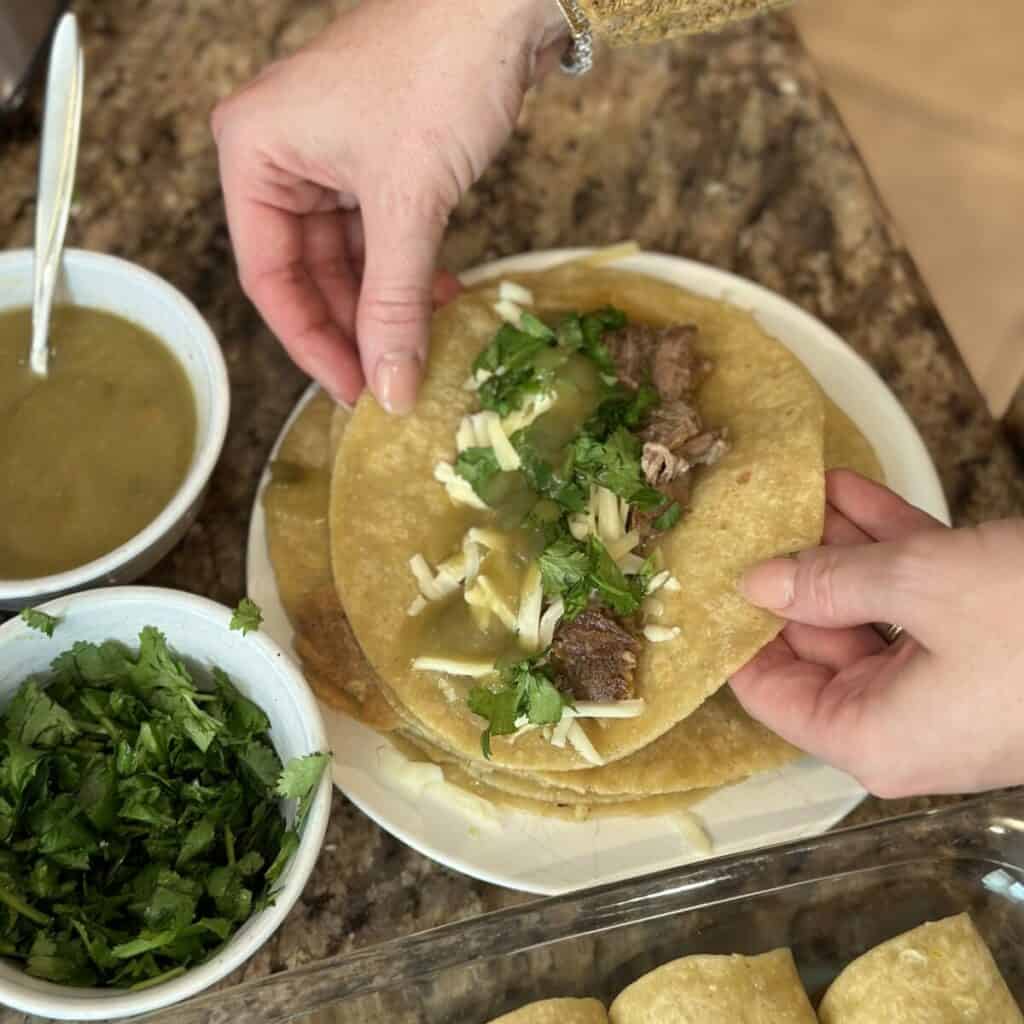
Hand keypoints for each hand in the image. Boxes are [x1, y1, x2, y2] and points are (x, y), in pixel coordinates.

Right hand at [212, 0, 566, 410]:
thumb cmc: (438, 74)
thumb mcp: (409, 203)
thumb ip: (395, 303)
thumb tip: (391, 390)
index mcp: (254, 153)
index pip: (269, 277)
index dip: (312, 343)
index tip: (354, 392)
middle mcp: (281, 154)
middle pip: (308, 272)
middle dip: (355, 328)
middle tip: (392, 382)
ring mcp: (330, 155)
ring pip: (349, 259)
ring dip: (387, 304)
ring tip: (425, 342)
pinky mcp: (377, 157)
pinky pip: (380, 234)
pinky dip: (408, 271)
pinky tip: (440, 298)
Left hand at [731, 470, 1023, 797]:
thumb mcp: (924, 586)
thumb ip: (830, 583)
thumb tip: (756, 584)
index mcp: (870, 737)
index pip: (768, 694)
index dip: (736, 633)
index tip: (709, 574)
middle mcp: (902, 724)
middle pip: (815, 646)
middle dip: (790, 572)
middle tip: (753, 511)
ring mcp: (947, 688)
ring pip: (868, 612)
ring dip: (838, 547)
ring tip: (797, 485)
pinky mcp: (986, 651)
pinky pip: (920, 600)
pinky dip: (890, 546)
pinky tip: (852, 487)